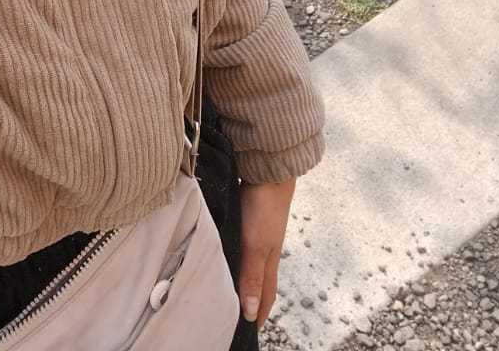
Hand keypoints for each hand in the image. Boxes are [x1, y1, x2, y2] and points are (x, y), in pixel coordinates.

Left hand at [235, 176, 295, 331]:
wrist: (269, 170)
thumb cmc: (264, 209)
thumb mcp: (255, 246)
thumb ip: (252, 277)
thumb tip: (249, 312)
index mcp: (269, 260)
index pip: (264, 294)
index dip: (259, 312)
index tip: (250, 328)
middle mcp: (266, 249)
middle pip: (259, 280)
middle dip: (253, 299)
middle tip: (240, 314)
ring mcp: (259, 233)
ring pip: (251, 262)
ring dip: (244, 277)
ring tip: (232, 288)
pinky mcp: (250, 218)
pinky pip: (243, 245)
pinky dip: (238, 256)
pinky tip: (229, 252)